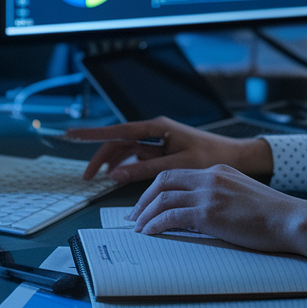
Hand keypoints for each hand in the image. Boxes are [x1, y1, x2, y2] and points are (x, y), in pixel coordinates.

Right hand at [66, 116, 272, 182]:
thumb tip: (115, 175)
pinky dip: (125, 167)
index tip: (72, 135)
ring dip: (111, 163)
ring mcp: (157, 140)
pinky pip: (136, 157)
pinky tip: (117, 177)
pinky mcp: (161, 150)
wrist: (234, 157)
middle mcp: (154, 131)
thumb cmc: (210, 157)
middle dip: (99, 156)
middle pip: (117, 142)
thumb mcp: (177, 167)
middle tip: (86, 176)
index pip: (118, 131)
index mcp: (157, 128)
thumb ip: (145, 171)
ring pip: (125, 150)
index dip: (93, 134)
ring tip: (98, 179)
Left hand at [129, 164, 306, 264]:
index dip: (157, 189)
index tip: (148, 203)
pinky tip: (150, 233)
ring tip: (138, 228)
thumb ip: (222, 196)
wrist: (290, 218)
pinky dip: (155, 224)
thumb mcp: (243, 195)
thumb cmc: (273, 214)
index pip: (177, 174)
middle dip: (144, 198)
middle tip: (134, 215)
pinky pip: (171, 216)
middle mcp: (210, 176)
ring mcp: (208, 193)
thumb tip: (203, 214)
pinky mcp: (208, 212)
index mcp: (218, 170)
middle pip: (163, 180)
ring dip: (146, 214)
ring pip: (163, 198)